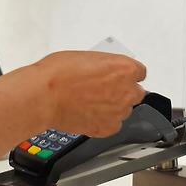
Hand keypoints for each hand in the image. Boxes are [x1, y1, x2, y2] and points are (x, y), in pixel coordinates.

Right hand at [30, 51, 146, 136]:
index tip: (121, 76)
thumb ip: (107, 66)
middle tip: (106, 90)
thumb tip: (107, 72)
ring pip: (124, 110)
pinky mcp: (107, 128)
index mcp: (124, 69)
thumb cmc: (59, 73)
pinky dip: (104, 121)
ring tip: (93, 102)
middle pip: (136, 93)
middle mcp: (126, 91)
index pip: (140, 72)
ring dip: (114, 107)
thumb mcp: (89, 57)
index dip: (128, 74)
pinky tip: (90, 113)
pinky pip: (113, 125)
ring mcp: (118, 112)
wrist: (45, 96)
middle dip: (124, 91)